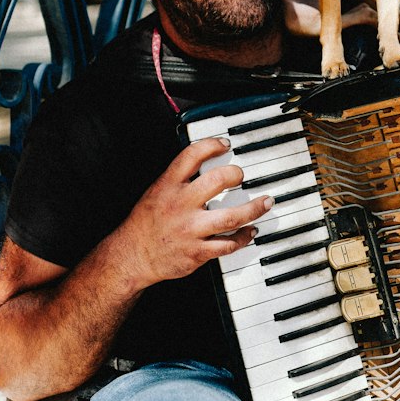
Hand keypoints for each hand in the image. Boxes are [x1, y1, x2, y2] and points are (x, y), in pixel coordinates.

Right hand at [124, 138, 271, 287]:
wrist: (134, 256)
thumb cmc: (146, 223)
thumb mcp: (157, 191)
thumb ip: (179, 178)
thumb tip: (205, 162)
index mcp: (168, 186)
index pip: (192, 155)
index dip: (212, 145)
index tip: (226, 145)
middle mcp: (181, 205)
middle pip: (218, 181)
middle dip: (237, 174)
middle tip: (243, 175)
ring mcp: (191, 229)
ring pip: (231, 217)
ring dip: (253, 209)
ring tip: (266, 202)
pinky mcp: (198, 252)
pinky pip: (228, 244)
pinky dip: (243, 237)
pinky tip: (250, 231)